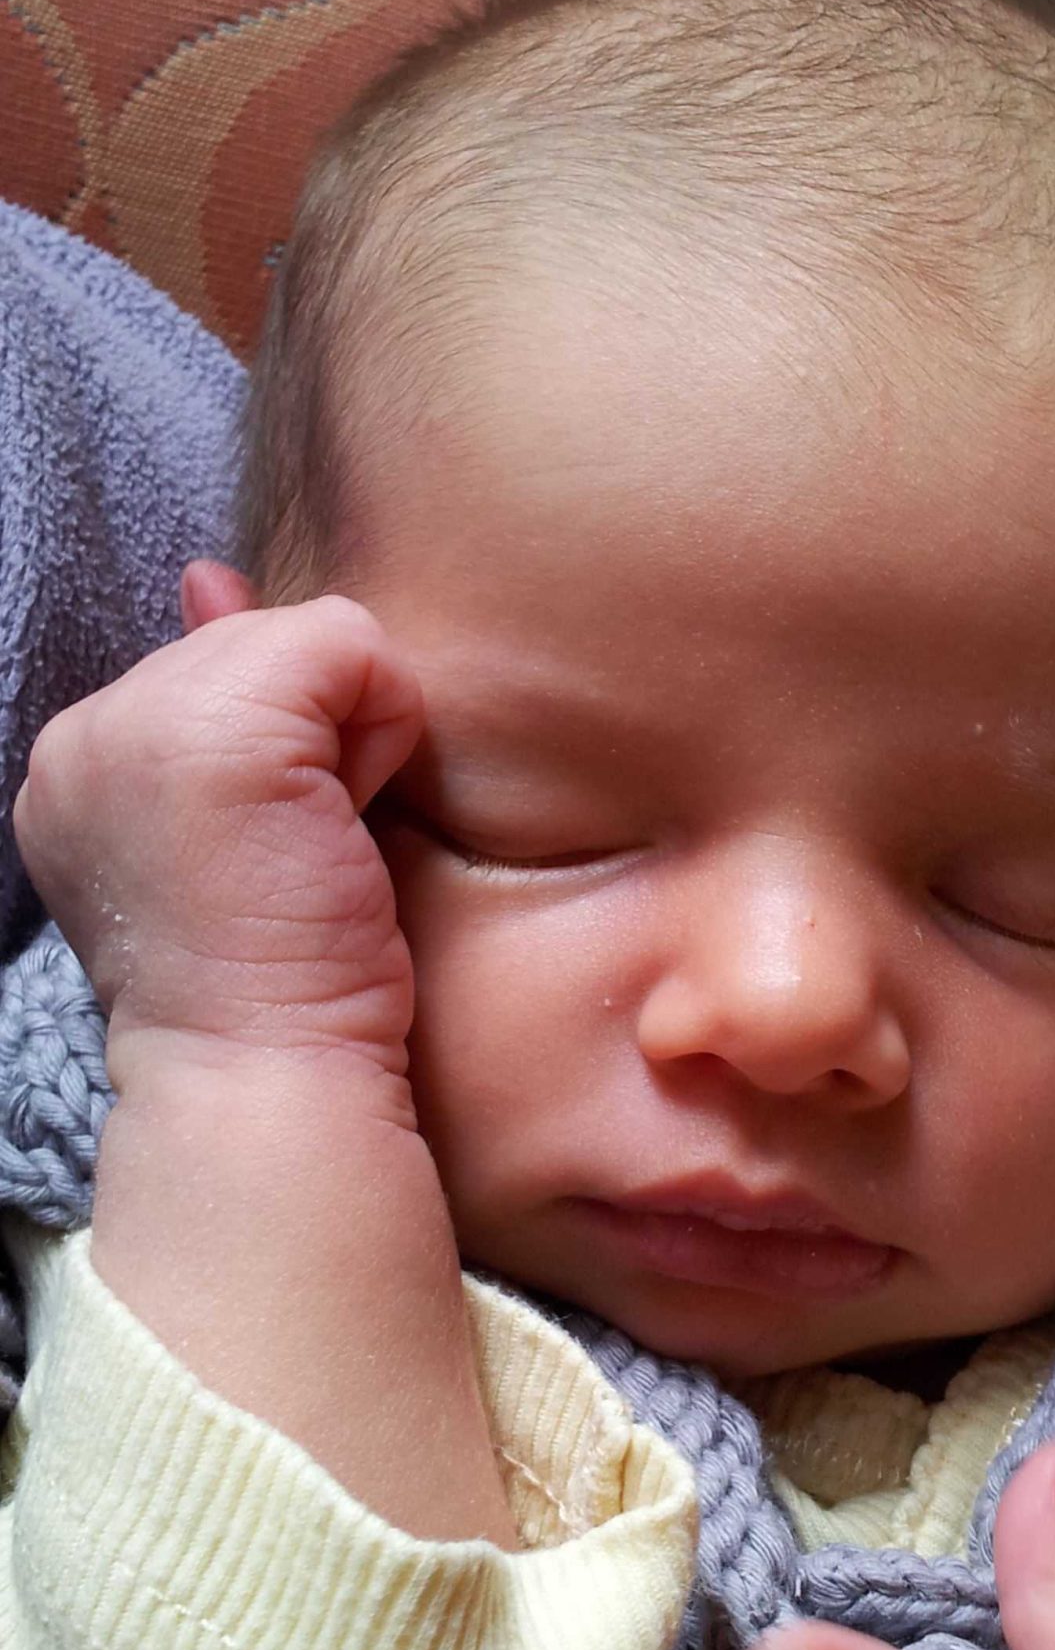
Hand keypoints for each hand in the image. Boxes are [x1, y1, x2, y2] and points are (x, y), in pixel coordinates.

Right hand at [14, 561, 422, 1086]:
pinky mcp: (222, 723)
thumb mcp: (230, 822)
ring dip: (346, 741)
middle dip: (310, 742)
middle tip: (290, 860)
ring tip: (309, 845)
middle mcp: (85, 729)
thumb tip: (208, 578)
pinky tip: (342, 823)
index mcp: (78, 761)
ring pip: (306, 640)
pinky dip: (383, 728)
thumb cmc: (273, 976)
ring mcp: (143, 718)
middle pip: (259, 644)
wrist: (266, 1070)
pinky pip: (352, 646)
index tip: (260, 858)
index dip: (277, 756)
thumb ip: (219, 694)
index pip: (213, 673)